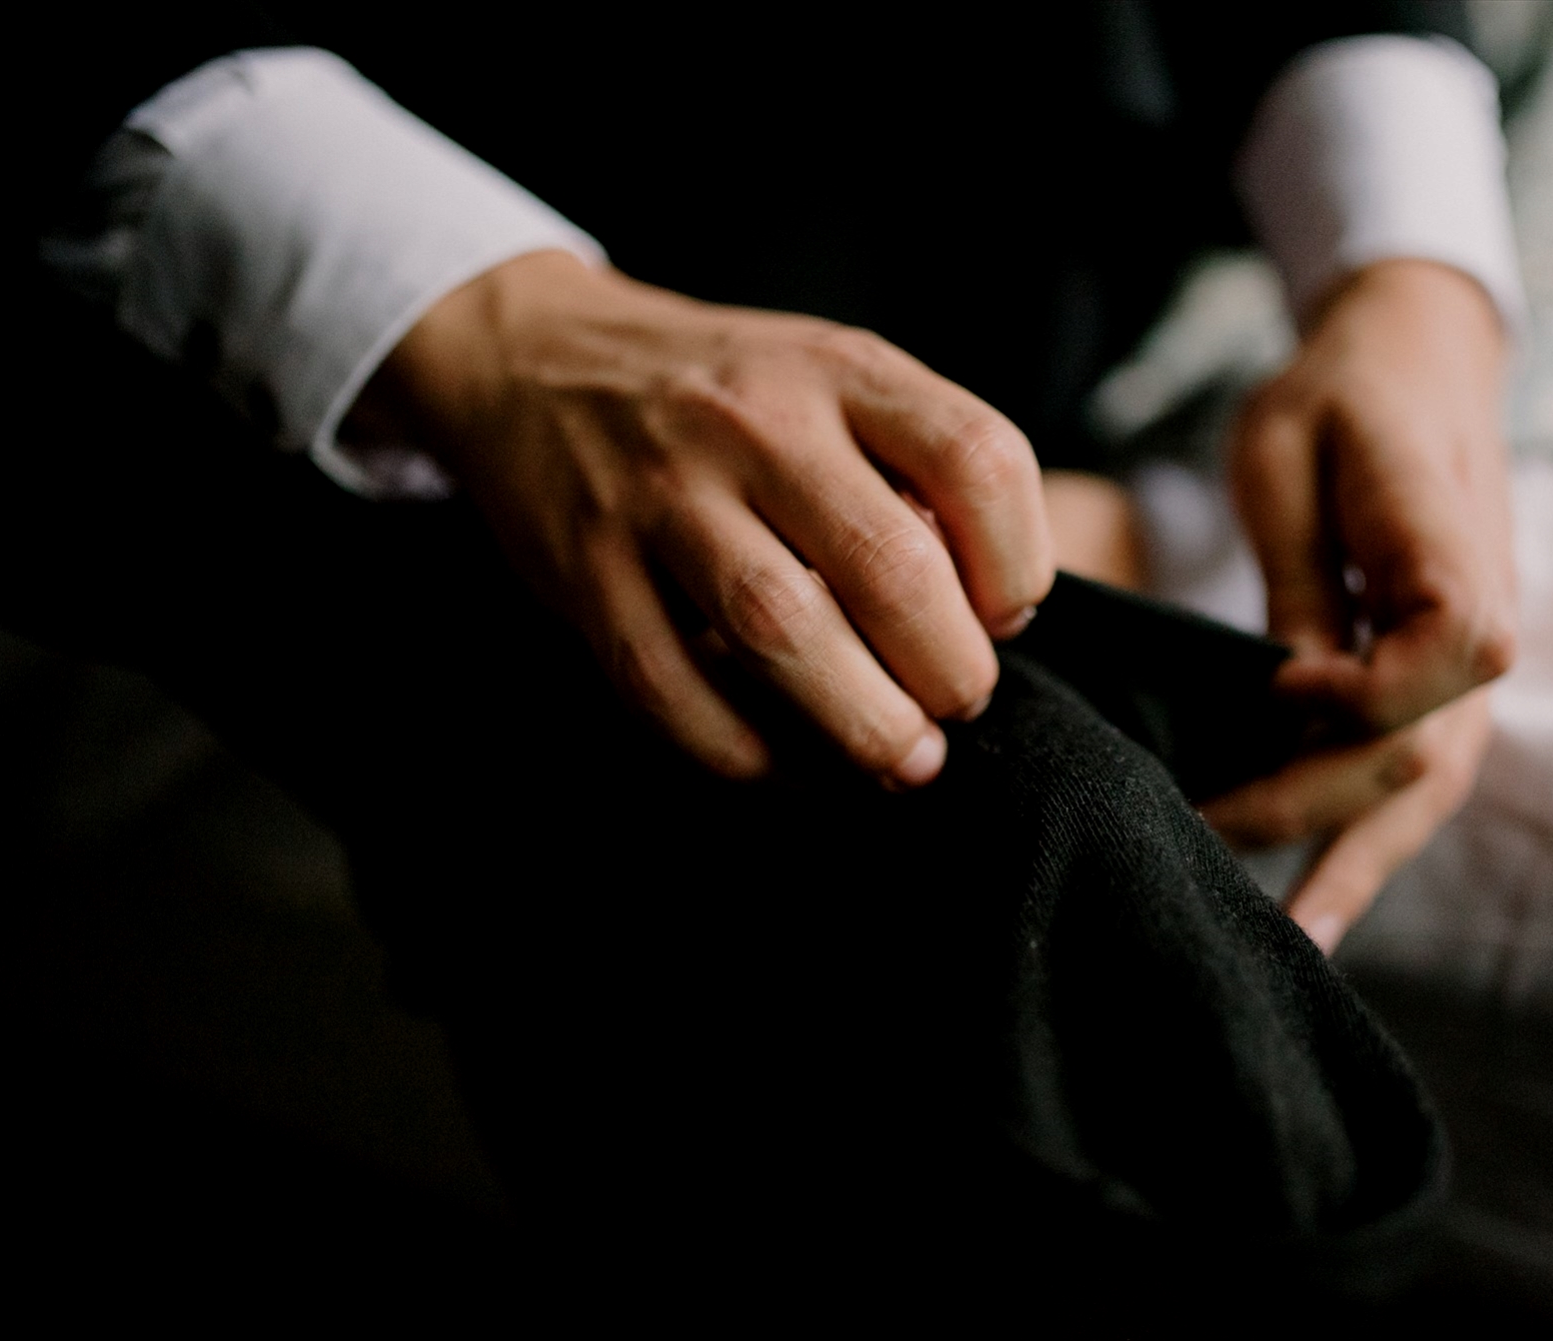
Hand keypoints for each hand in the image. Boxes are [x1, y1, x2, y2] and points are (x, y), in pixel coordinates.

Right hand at [358, 250, 1053, 785]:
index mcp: (840, 370)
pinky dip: (741, 750)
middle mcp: (754, 422)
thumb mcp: (832, 379)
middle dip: (948, 668)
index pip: (977, 458)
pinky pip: (669, 685)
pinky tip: (789, 770)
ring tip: (902, 761)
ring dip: (859, 721)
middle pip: (887, 563)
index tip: (1007, 617)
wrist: (533, 358)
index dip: (1019, 561)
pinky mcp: (585, 571)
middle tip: (958, 705)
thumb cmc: (724, 395)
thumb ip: (918, 469)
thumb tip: (997, 618)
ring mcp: (661, 496)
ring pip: (780, 627)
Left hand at [1207, 259, 1516, 949]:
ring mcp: (1471, 662)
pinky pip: (1414, 774)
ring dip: (1356, 861)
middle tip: (1201, 836)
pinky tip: (1316, 910)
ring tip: (1292, 943)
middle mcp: (1486, 619)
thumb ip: (1298, 580)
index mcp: (1456, 550)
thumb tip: (1282, 698)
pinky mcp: (1440, 680)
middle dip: (1313, 805)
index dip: (1351, 692)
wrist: (1412, 357)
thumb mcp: (1288, 458)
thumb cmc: (1337, 393)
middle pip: (1425, 752)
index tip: (1264, 687)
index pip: (1441, 658)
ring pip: (1428, 787)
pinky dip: (1366, 843)